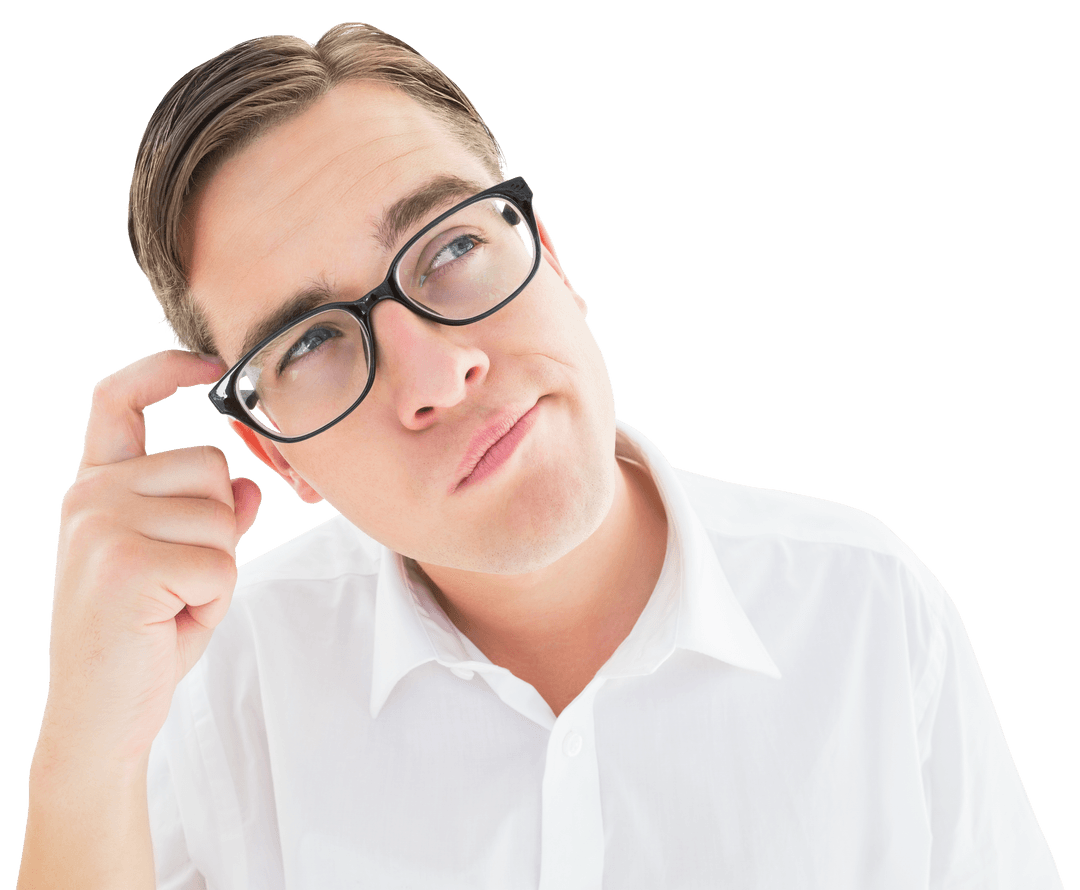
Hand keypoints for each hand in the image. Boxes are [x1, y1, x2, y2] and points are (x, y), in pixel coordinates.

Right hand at [38, 350, 260, 769]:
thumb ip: (208, 518)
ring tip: (176, 604)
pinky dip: (215, 598)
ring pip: (222, 515)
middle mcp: (89, 496)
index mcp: (96, 487)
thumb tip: (249, 487)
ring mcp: (100, 526)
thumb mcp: (182, 566)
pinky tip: (173, 622)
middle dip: (221, 527)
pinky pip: (220, 562)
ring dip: (220, 568)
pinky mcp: (124, 563)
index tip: (211, 365)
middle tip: (182, 583)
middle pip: (210, 465)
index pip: (118, 399)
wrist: (100, 718)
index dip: (165, 369)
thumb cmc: (143, 638)